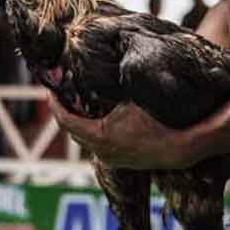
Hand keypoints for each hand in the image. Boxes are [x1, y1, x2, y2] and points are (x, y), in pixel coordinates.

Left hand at [48, 95, 199, 169]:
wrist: (179, 147)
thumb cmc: (157, 121)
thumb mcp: (130, 99)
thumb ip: (110, 89)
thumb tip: (96, 69)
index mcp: (99, 135)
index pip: (66, 120)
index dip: (55, 105)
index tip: (50, 91)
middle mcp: (100, 151)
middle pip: (71, 131)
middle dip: (64, 112)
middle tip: (61, 94)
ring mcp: (109, 159)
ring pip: (83, 139)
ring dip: (77, 122)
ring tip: (75, 104)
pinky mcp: (118, 161)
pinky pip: (96, 145)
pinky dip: (90, 131)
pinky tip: (93, 118)